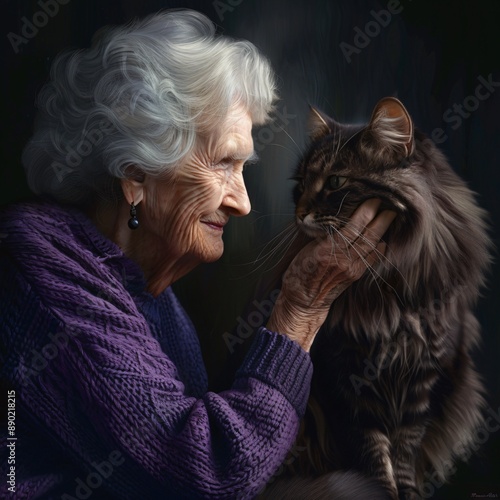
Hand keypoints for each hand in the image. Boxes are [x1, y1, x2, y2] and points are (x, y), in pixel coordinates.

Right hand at [267, 199, 395, 350]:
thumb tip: (334, 217)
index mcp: (327, 251)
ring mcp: (351, 269)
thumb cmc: (299, 274)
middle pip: (367, 237)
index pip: (351, 229)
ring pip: (372, 247)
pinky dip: (378, 248)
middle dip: (381, 220)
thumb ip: (321, 235)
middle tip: (392, 206)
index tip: (373, 200)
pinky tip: (382, 240)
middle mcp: (343, 261)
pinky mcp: (355, 275)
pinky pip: (371, 259)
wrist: (304, 302)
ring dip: (383, 232)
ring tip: (390, 218)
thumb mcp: (305, 251)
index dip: (364, 214)